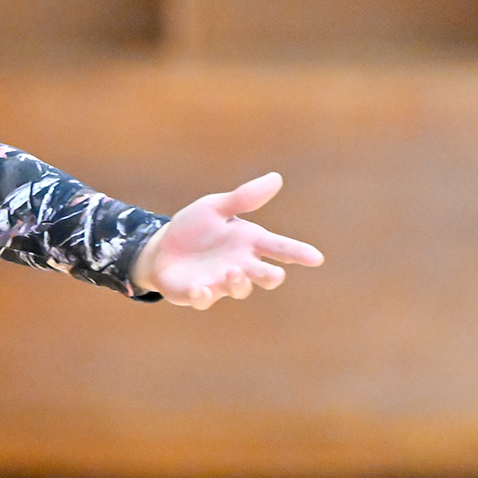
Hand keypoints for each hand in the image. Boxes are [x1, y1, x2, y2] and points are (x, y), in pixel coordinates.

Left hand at [131, 171, 322, 309]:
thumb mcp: (215, 207)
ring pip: (238, 289)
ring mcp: (220, 282)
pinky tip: (199, 288)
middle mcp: (240, 265)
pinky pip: (203, 300)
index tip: (316, 258)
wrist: (162, 248)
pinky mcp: (197, 294)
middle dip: (270, 276)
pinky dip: (202, 295)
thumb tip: (275, 178)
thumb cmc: (195, 228)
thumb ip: (243, 198)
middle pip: (264, 276)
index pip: (279, 248)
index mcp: (249, 242)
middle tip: (276, 274)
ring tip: (233, 271)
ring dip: (238, 283)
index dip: (298, 253)